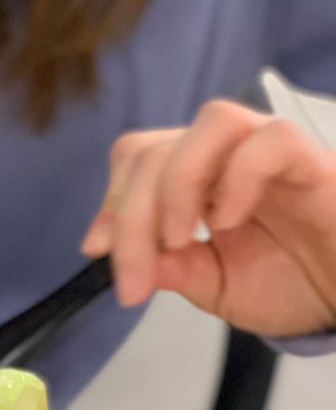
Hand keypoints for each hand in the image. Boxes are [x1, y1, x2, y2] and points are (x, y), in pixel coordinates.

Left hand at [82, 101, 335, 337]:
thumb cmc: (293, 285)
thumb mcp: (215, 287)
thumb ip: (173, 269)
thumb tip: (125, 258)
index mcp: (202, 181)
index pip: (142, 158)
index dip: (113, 196)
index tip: (97, 249)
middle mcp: (230, 157)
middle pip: (162, 147)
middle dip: (132, 214)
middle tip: (136, 276)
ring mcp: (270, 153)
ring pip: (212, 122)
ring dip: (178, 182)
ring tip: (178, 239)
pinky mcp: (311, 161)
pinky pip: (270, 140)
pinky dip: (237, 178)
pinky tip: (227, 222)